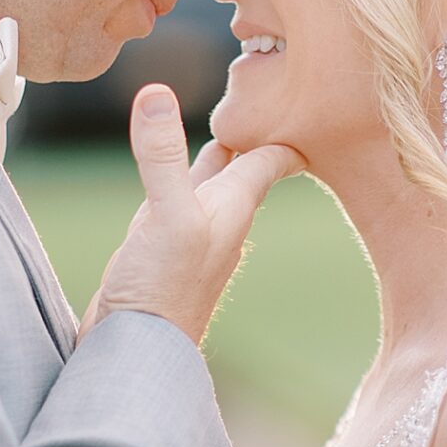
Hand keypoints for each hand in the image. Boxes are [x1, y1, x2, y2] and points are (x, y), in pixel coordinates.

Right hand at [84, 84, 300, 347]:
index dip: (289, 127)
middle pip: (245, 165)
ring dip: (219, 154)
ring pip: (212, 182)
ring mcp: (191, 235)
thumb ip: (162, 156)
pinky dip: (183, 178)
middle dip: (253, 134)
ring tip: (228, 123)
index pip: (272, 156)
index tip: (310, 99)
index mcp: (233, 205)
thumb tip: (157, 93)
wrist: (136, 353)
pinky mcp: (161, 248)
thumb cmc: (161, 290)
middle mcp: (219, 218)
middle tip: (265, 98)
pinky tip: (176, 177)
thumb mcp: (164, 215)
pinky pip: (181, 201)